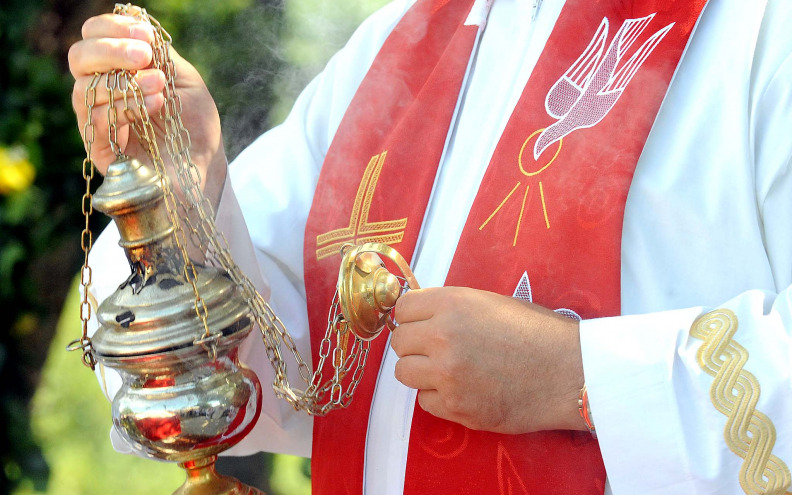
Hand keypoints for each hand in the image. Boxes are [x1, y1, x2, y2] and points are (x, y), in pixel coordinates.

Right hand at [68, 14, 225, 204]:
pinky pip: (95, 121)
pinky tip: (155, 105)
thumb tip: (138, 28)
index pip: (93, 38)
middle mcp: (100, 92)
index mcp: (116, 70)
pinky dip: (123, 108)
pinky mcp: (100, 149)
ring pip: (84, 89)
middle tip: (144, 56)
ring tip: (159, 86)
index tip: (145, 35)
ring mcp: (97, 120)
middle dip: (110, 50)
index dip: (112, 29)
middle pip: (78, 58)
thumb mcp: (183, 80)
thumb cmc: (194, 124)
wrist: (204, 165)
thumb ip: (159, 55)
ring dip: (124, 82)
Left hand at [391, 286, 586, 433]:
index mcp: (452, 304)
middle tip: (438, 352)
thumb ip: (451, 308)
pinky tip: (464, 390)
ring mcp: (447, 374)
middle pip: (399, 343)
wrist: (570, 372)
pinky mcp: (456, 407)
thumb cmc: (538, 332)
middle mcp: (442, 337)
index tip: (423, 326)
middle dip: (415, 346)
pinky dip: (439, 397)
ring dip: (421, 373)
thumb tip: (421, 318)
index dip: (413, 318)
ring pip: (404, 373)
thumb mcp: (490, 303)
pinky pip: (425, 401)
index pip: (402, 310)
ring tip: (449, 372)